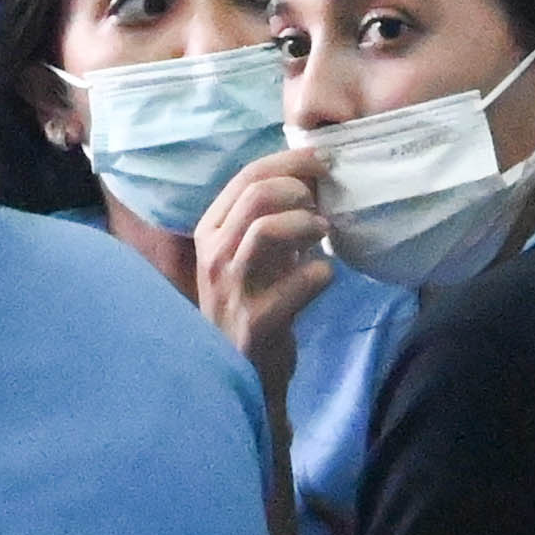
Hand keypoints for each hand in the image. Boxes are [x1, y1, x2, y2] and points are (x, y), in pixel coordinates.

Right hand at [194, 149, 336, 376]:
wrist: (242, 373)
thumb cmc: (252, 304)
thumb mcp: (250, 255)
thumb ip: (268, 218)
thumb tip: (311, 177)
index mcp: (210, 231)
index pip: (246, 176)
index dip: (289, 161)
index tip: (322, 161)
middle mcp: (214, 254)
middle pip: (256, 194)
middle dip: (299, 188)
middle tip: (322, 203)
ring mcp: (231, 289)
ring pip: (265, 229)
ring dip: (306, 223)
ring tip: (324, 233)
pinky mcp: (255, 321)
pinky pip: (298, 283)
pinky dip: (321, 273)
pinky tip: (324, 276)